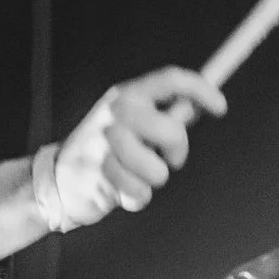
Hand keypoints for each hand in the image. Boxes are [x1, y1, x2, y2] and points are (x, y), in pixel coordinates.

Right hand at [47, 66, 226, 228]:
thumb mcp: (133, 125)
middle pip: (170, 129)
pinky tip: (121, 190)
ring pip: (156, 168)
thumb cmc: (104, 153)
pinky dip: (136, 198)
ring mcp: (104, 143)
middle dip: (177, 151)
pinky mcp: (99, 173)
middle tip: (170, 160)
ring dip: (153, 179)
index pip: (170, 80)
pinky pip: (138, 192)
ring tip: (138, 177)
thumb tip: (193, 106)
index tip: (220, 107)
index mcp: (126, 95)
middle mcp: (115, 113)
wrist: (57, 181)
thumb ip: (161, 116)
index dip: (201, 90)